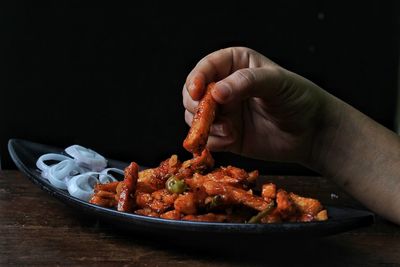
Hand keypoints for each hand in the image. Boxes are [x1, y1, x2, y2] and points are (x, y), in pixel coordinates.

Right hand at [182, 47, 328, 163]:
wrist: (312, 132)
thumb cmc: (299, 98)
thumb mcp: (276, 83)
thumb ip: (247, 82)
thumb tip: (216, 92)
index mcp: (235, 65)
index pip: (206, 67)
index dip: (196, 78)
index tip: (196, 92)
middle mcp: (225, 87)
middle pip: (193, 94)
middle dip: (196, 106)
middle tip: (209, 116)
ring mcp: (224, 112)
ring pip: (195, 117)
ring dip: (205, 126)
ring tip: (229, 131)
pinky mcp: (226, 134)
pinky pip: (207, 139)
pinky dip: (213, 142)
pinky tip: (231, 140)